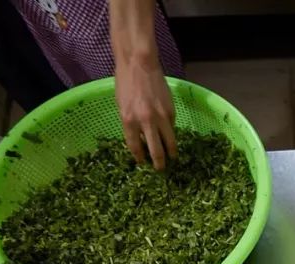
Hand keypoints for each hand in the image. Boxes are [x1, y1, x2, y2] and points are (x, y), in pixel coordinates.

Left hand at [115, 54, 175, 169]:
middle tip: (161, 169)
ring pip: (169, 142)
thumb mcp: (121, 105)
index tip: (143, 163)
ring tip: (172, 158)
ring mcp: (160, 116)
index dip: (140, 158)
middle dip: (159, 163)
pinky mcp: (171, 110)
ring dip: (171, 152)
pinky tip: (170, 136)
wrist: (139, 64)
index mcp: (128, 120)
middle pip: (155, 150)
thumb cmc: (125, 82)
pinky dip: (171, 133)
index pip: (135, 147)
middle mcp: (145, 121)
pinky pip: (172, 127)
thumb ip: (130, 123)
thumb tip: (141, 137)